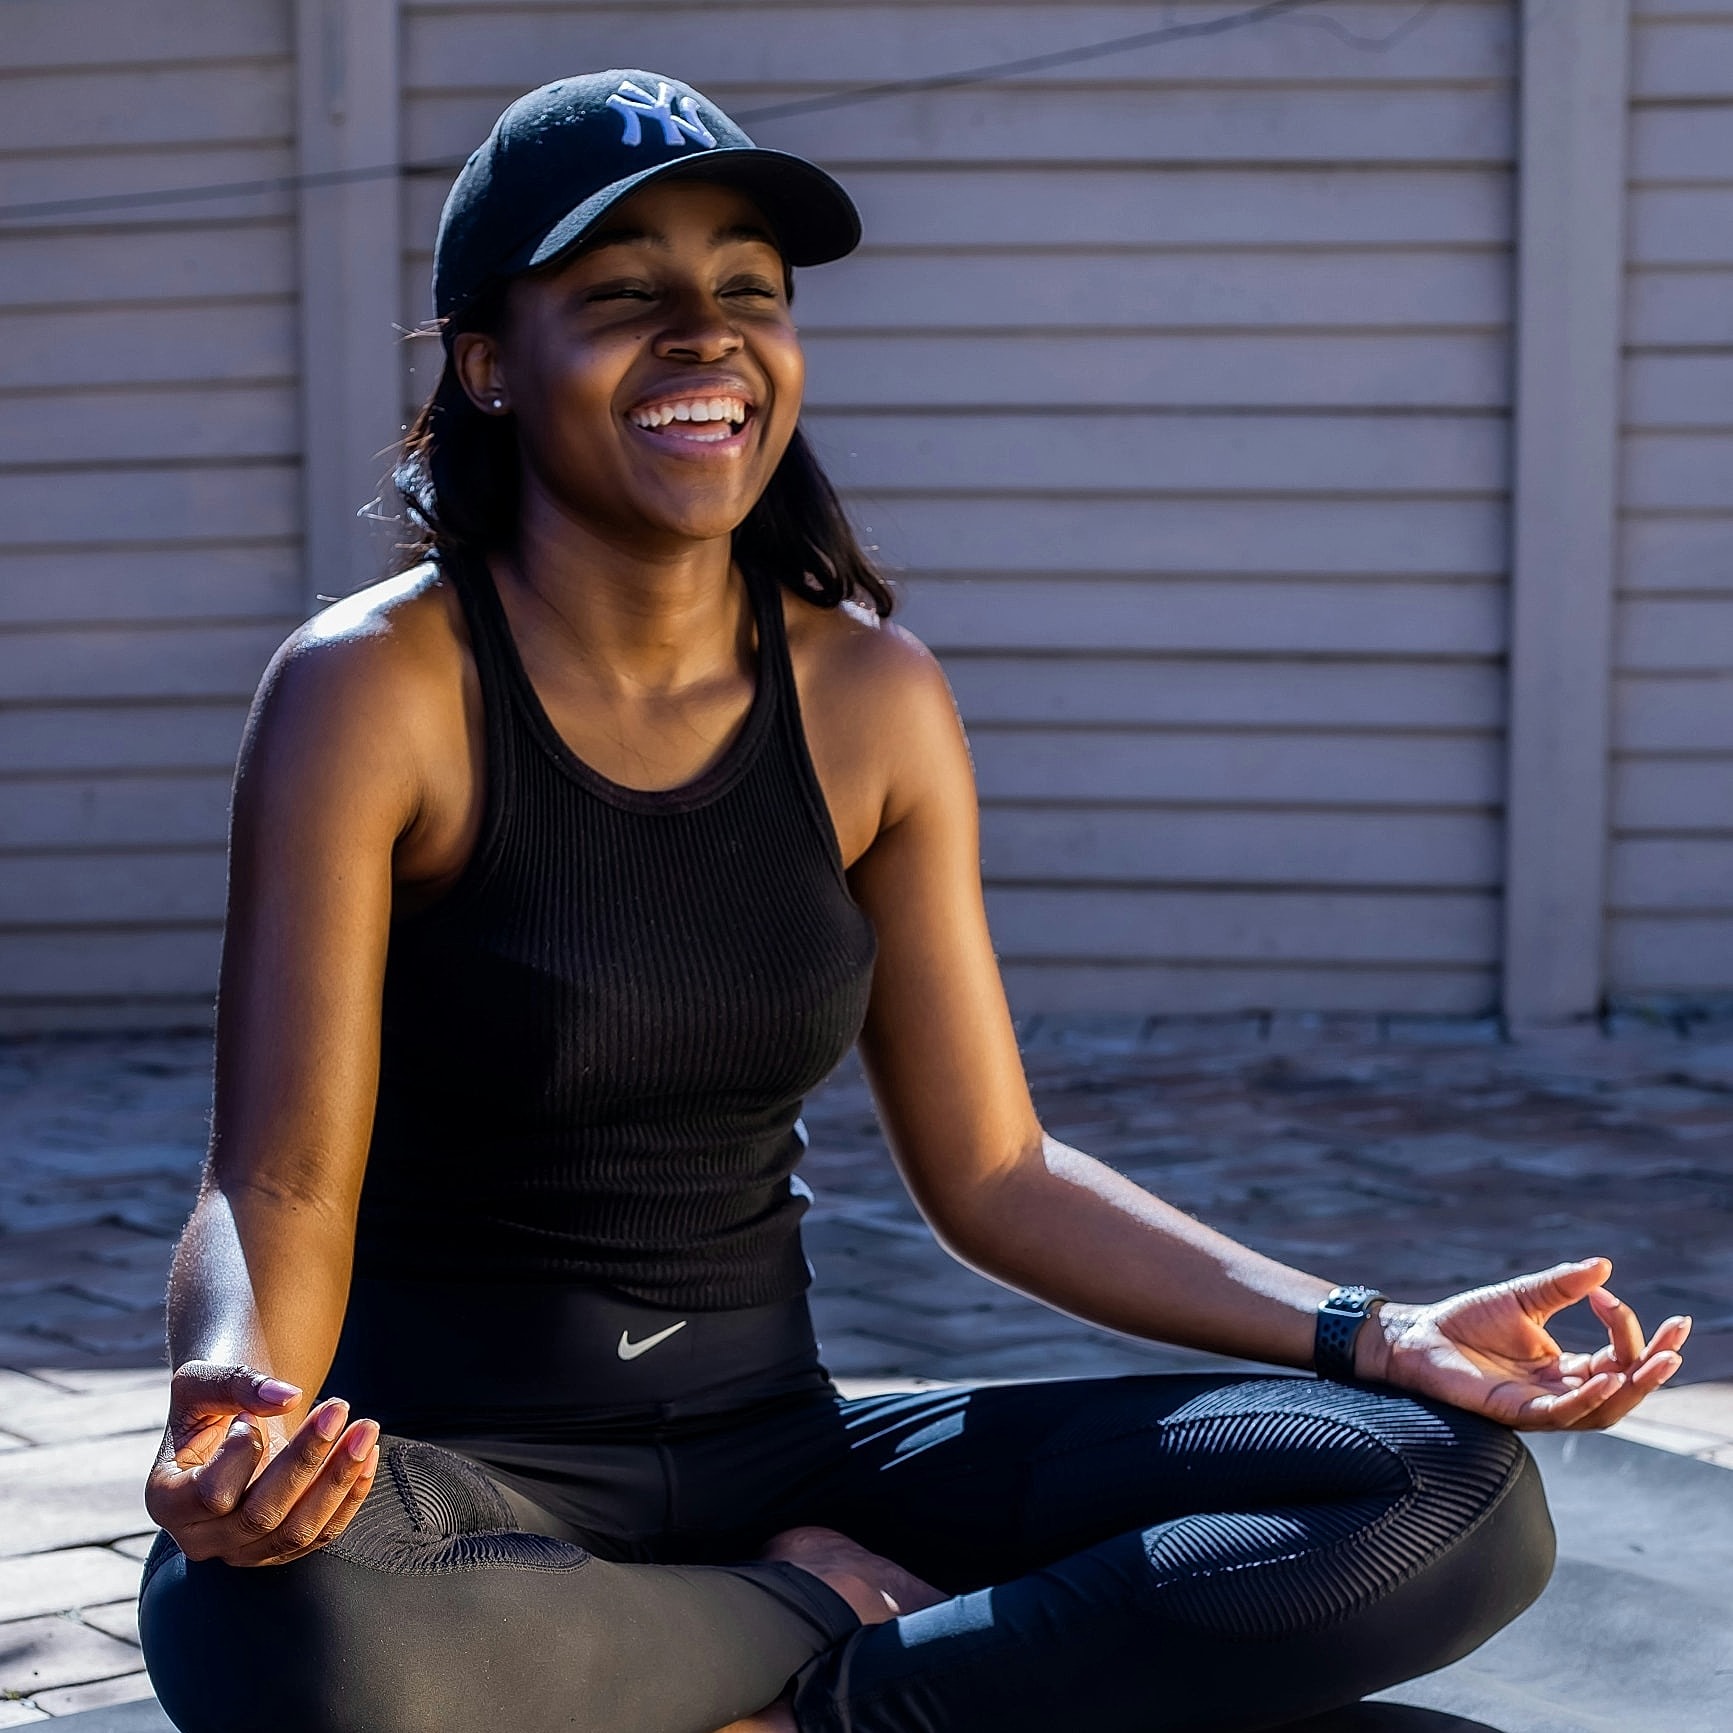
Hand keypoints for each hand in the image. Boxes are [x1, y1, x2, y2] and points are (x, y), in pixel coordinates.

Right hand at [145, 1361, 380, 1564]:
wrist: (230, 1421)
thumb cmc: (210, 1401)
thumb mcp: (204, 1381)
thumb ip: (237, 1384)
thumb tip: (287, 1396)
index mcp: (167, 1500)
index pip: (211, 1494)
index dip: (242, 1453)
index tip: (251, 1416)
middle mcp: (201, 1538)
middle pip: (261, 1515)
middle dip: (306, 1459)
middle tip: (339, 1407)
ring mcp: (242, 1551)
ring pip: (298, 1531)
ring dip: (339, 1479)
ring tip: (366, 1428)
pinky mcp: (280, 1550)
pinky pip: (322, 1533)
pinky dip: (351, 1495)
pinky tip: (369, 1453)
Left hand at [1357, 1258, 1690, 1430]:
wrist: (1417, 1336)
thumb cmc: (1467, 1321)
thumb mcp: (1522, 1298)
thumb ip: (1562, 1285)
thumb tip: (1604, 1265)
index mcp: (1564, 1367)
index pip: (1616, 1358)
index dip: (1628, 1332)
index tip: (1610, 1295)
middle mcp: (1559, 1391)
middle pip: (1622, 1389)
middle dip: (1653, 1366)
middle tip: (1678, 1339)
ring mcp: (1539, 1405)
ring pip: (1602, 1409)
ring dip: (1633, 1386)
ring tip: (1658, 1360)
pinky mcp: (1514, 1411)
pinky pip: (1560, 1413)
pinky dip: (1587, 1398)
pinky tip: (1604, 1376)